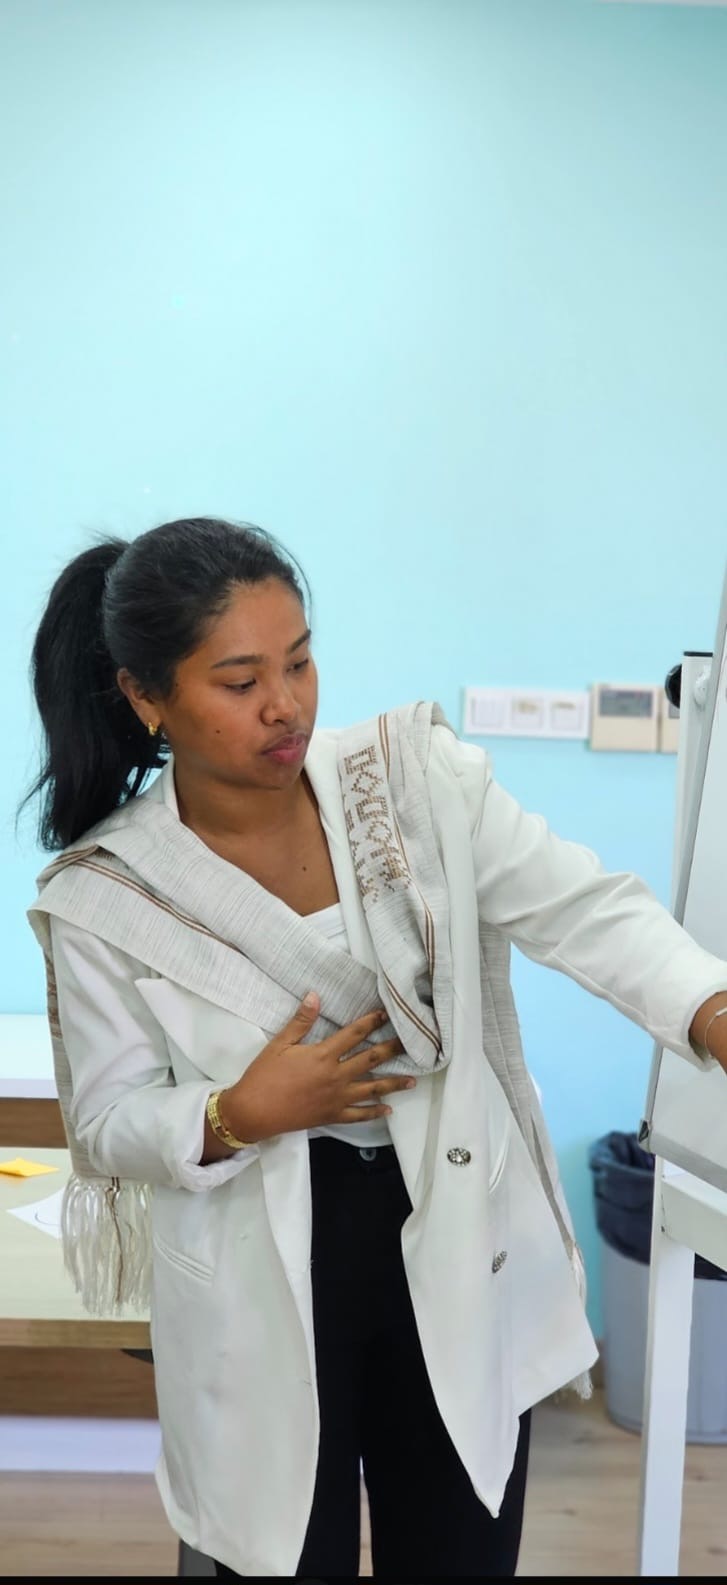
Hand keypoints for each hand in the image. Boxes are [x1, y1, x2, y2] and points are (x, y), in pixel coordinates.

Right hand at [221, 993, 412, 1141]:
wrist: (254, 1112)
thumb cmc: (264, 1075)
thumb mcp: (279, 1044)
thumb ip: (300, 1021)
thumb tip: (314, 995)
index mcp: (322, 1055)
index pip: (353, 1034)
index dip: (371, 1022)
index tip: (386, 1014)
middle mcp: (335, 1076)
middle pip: (371, 1060)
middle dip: (393, 1050)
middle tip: (413, 1044)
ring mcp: (336, 1098)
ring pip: (372, 1089)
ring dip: (394, 1084)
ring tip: (413, 1081)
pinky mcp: (332, 1116)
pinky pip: (359, 1116)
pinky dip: (375, 1113)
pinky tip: (389, 1110)